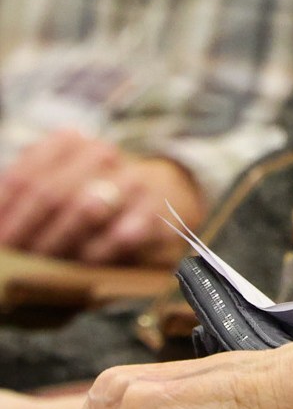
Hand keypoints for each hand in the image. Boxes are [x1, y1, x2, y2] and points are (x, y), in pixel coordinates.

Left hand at [0, 131, 201, 265]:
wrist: (161, 194)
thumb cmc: (94, 194)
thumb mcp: (58, 183)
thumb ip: (25, 195)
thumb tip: (1, 227)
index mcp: (71, 142)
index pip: (23, 179)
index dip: (3, 213)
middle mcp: (103, 154)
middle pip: (50, 195)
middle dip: (25, 233)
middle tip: (11, 260)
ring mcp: (132, 181)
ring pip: (86, 210)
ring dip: (56, 243)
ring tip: (40, 265)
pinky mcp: (156, 212)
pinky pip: (119, 236)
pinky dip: (94, 254)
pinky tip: (80, 266)